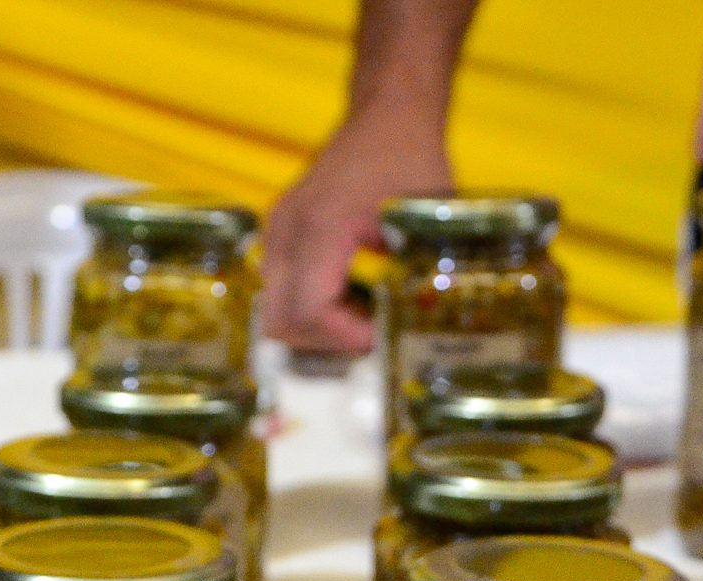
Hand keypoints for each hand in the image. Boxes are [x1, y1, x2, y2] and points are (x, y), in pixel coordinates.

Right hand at [263, 110, 454, 354]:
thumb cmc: (410, 157)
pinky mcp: (279, 233)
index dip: (346, 338)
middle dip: (326, 343)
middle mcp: (287, 230)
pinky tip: (351, 300)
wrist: (386, 114)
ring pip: (275, 311)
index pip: (310, 311)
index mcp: (321, 226)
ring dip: (317, 328)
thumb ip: (420, 273)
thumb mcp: (426, 218)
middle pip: (280, 322)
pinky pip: (280, 290)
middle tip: (370, 339)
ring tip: (363, 320)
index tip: (382, 336)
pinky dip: (311, 308)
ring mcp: (277, 230)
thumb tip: (420, 328)